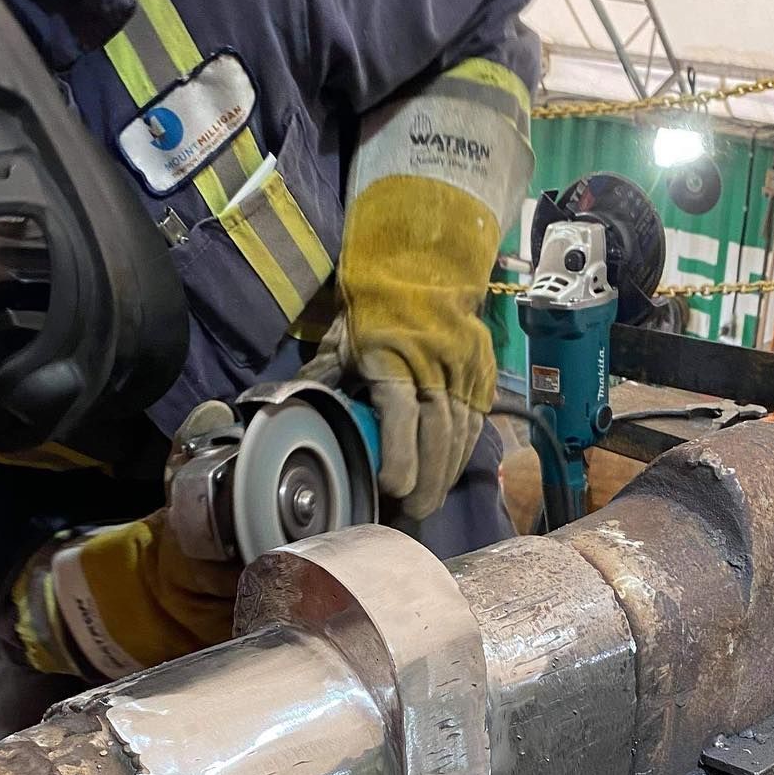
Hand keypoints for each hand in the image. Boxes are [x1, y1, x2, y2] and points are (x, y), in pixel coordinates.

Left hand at [303, 307, 495, 523]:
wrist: (421, 262)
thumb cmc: (373, 306)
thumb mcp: (339, 340)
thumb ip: (321, 380)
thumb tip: (290, 416)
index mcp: (394, 357)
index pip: (403, 417)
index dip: (401, 459)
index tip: (391, 488)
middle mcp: (436, 364)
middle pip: (438, 434)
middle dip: (428, 481)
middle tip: (413, 512)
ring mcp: (465, 367)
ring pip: (462, 432)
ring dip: (447, 472)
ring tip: (430, 500)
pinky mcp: (483, 370)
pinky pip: (476, 421)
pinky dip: (464, 451)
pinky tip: (449, 471)